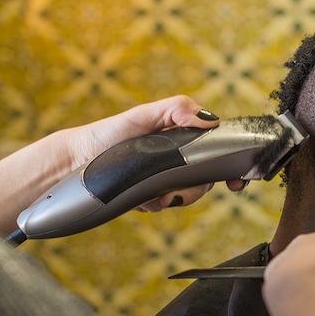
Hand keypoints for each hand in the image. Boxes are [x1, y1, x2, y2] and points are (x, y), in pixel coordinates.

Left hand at [60, 95, 245, 211]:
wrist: (77, 161)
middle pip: (207, 178)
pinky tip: (141, 195)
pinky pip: (164, 205)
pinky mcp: (150, 197)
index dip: (232, 165)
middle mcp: (177, 159)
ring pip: (189, 194)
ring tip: (157, 189)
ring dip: (176, 195)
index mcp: (181, 136)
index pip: (216, 150)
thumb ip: (177, 109)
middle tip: (182, 185)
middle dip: (199, 185)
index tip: (237, 179)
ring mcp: (164, 180)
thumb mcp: (144, 114)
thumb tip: (211, 120)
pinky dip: (155, 202)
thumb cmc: (109, 133)